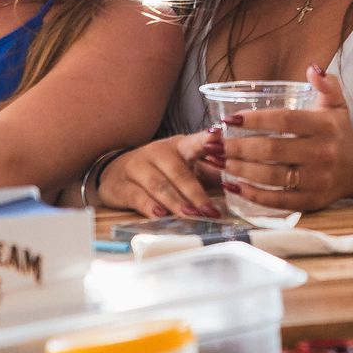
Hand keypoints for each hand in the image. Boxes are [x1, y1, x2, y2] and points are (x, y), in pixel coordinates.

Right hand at [96, 131, 223, 218]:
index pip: (195, 142)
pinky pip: (137, 196)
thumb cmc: (160, 169)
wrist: (114, 171)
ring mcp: (137, 167)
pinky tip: (160, 215)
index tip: (218, 137)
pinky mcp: (120, 185)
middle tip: (210, 211)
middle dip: (196, 193)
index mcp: (179, 145)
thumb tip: (238, 181)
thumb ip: (208, 169)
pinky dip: (150, 206)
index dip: (207, 140)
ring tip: (191, 215)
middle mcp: (157, 153)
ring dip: (177, 202)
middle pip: (179, 173)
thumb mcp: (183, 163)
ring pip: (159, 186)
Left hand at [221, 66, 352, 213]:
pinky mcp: (312, 201)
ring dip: (239, 170)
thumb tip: (313, 68)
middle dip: (239, 148)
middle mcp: (323, 153)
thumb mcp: (337, 105)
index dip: (256, 119)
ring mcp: (318, 180)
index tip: (230, 119)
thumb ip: (326, 84)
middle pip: (273, 151)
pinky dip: (252, 195)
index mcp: (326, 127)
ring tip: (217, 163)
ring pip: (271, 177)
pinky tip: (232, 186)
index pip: (286, 120)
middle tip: (215, 145)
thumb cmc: (339, 132)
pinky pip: (277, 201)